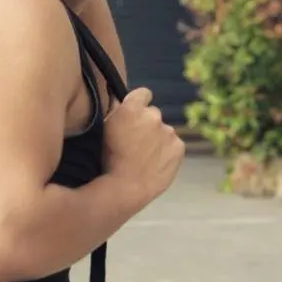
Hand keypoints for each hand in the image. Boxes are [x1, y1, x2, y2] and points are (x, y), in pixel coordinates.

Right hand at [102, 87, 184, 207]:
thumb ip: (115, 114)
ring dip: (156, 140)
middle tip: (136, 143)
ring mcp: (168, 132)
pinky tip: (155, 165)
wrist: (126, 188)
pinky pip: (173, 146)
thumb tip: (122, 106)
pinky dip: (166, 153)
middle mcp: (153, 116)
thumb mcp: (102, 131)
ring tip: (145, 158)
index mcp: (133, 108)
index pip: (143, 94)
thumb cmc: (106, 161)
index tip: (134, 116)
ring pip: (163, 132)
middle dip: (146, 124)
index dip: (138, 103)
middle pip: (152, 114)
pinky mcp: (179, 148)